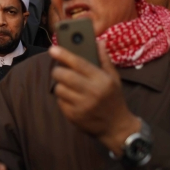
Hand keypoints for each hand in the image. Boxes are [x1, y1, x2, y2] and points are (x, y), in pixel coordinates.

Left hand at [49, 41, 140, 155]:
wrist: (116, 127)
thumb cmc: (113, 98)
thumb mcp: (114, 78)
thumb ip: (104, 59)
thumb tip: (99, 41)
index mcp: (102, 80)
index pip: (79, 63)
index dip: (64, 55)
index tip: (52, 49)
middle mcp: (92, 92)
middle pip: (64, 76)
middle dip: (57, 70)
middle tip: (59, 70)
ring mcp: (82, 106)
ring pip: (59, 89)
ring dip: (60, 85)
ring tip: (69, 86)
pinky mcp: (74, 116)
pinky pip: (59, 102)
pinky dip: (62, 98)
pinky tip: (72, 99)